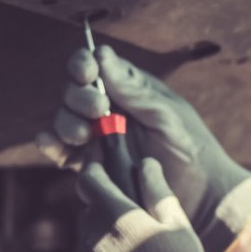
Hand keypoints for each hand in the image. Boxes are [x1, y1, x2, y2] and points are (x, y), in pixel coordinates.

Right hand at [54, 45, 250, 251]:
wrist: (200, 196)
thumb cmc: (191, 148)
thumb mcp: (167, 115)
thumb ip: (134, 90)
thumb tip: (101, 55)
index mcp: (128, 89)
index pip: (93, 66)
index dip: (83, 65)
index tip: (88, 73)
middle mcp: (108, 109)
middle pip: (73, 92)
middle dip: (78, 98)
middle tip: (98, 110)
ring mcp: (97, 138)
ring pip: (65, 121)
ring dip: (66, 123)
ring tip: (85, 135)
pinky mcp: (91, 166)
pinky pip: (63, 152)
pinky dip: (51, 145)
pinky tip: (50, 142)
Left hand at [64, 139, 216, 251]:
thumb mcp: (179, 231)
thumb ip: (158, 194)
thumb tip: (146, 164)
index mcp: (114, 214)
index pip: (90, 178)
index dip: (100, 176)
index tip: (112, 179)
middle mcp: (88, 237)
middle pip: (91, 216)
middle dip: (110, 219)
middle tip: (141, 236)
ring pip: (89, 248)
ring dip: (108, 251)